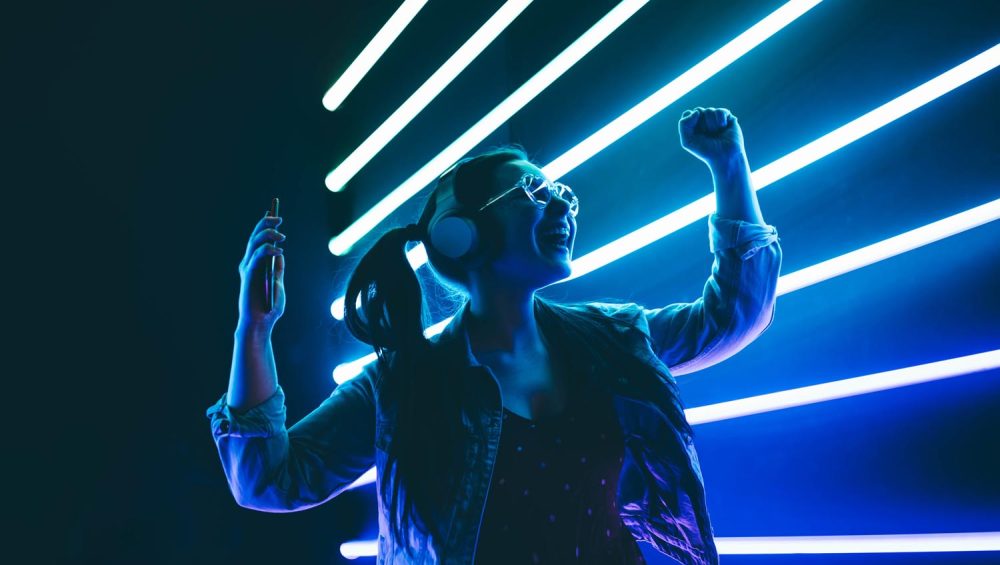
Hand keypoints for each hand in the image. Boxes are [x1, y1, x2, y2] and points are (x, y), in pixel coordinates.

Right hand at [237, 213, 285, 329]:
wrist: (261, 323)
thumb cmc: (269, 307)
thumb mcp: (277, 283)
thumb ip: (277, 269)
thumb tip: (279, 254)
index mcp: (256, 265)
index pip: (258, 240)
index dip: (264, 225)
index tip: (272, 213)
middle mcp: (249, 264)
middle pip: (255, 237)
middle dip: (265, 223)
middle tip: (278, 217)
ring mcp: (248, 268)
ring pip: (255, 243)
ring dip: (268, 234)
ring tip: (281, 233)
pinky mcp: (249, 275)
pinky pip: (257, 256)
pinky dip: (267, 250)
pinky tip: (279, 250)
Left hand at [678, 107, 745, 166]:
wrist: (724, 157)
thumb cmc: (705, 151)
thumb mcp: (687, 141)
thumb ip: (683, 124)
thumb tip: (696, 112)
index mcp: (693, 125)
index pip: (688, 113)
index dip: (691, 121)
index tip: (695, 134)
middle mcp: (704, 120)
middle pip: (698, 110)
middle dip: (702, 125)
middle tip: (707, 136)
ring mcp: (716, 118)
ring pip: (709, 110)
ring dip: (712, 125)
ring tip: (716, 134)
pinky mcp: (727, 117)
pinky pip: (720, 111)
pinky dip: (720, 120)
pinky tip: (723, 128)